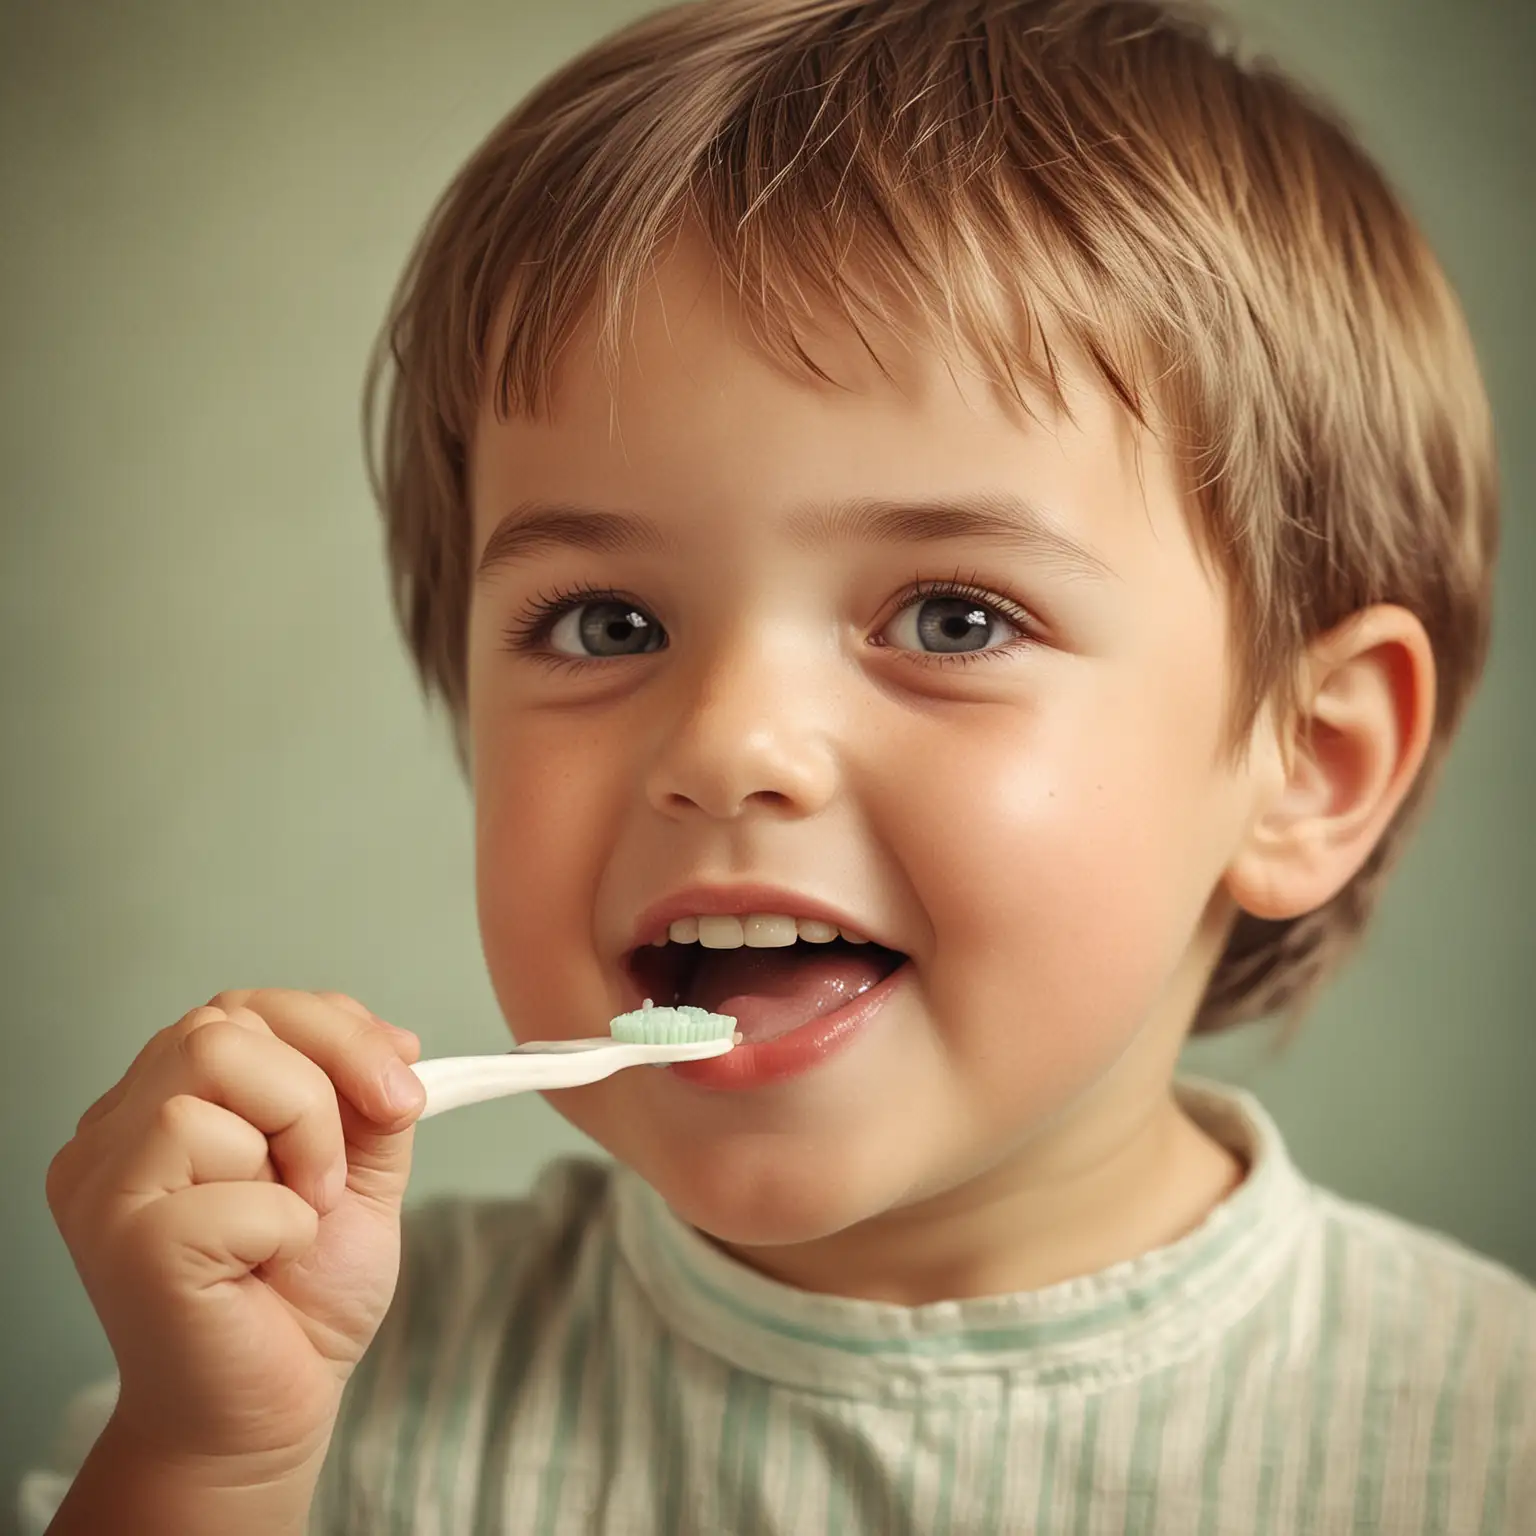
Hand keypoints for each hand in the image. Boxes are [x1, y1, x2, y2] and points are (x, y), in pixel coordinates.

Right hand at [45, 988, 427, 1474]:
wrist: (270, 1411)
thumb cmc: (300, 1295)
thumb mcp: (355, 1166)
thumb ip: (364, 1094)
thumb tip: (394, 1039)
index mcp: (164, 1100)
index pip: (242, 1008)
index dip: (336, 1029)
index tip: (399, 1087)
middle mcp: (116, 1131)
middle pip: (221, 1024)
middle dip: (321, 1083)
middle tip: (337, 1172)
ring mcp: (107, 1183)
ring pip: (211, 1069)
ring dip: (301, 1142)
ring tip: (297, 1217)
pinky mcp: (125, 1241)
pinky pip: (231, 1181)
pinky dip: (283, 1222)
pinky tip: (264, 1267)